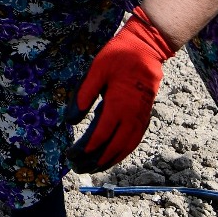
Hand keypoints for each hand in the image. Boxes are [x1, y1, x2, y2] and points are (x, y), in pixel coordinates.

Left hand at [69, 7, 172, 172]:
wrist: (147, 48)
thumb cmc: (119, 56)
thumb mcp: (96, 70)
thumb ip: (83, 95)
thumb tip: (70, 121)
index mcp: (119, 104)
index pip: (101, 135)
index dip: (87, 148)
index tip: (73, 155)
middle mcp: (132, 115)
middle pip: (114, 147)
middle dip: (96, 160)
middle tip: (79, 168)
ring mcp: (141, 116)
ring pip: (126, 147)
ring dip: (110, 160)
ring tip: (94, 168)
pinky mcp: (145, 114)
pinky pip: (135, 140)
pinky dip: (124, 151)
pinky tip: (114, 156)